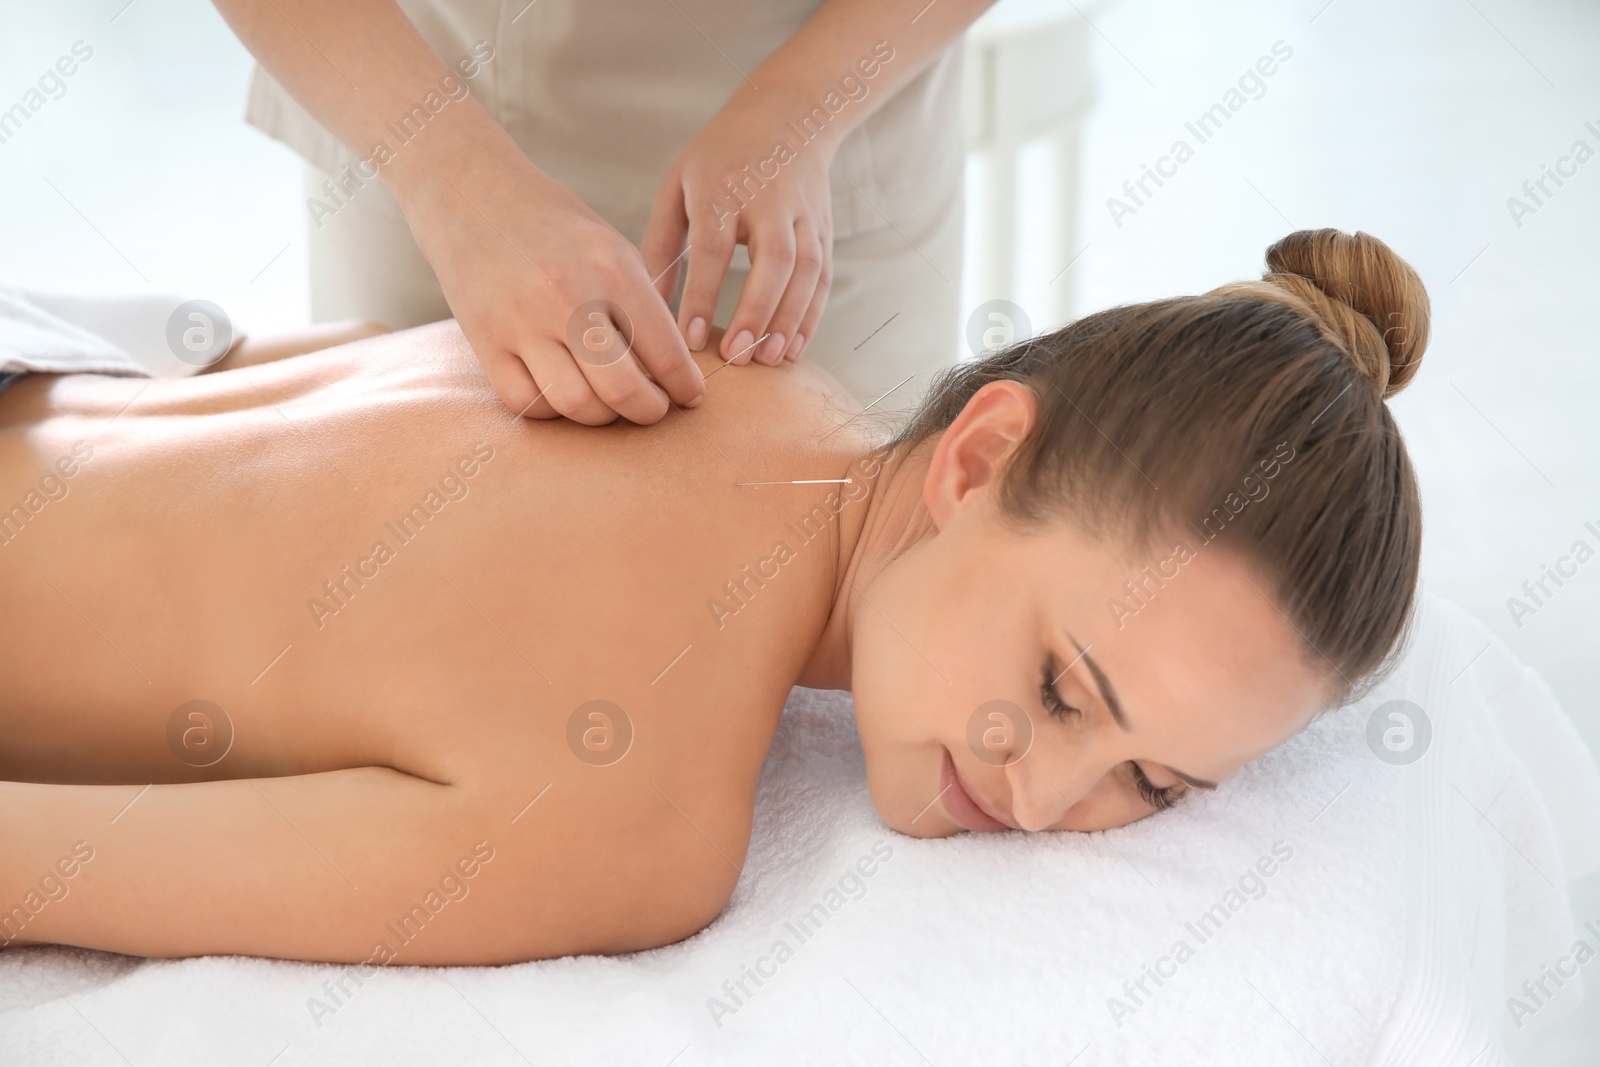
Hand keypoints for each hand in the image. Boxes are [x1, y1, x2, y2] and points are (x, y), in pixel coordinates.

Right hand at [403, 141, 706, 424]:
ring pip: (575, 404)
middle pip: (622, 389)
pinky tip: (566, 393)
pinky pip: (527, 403)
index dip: (685, 386)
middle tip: (655, 408)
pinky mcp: (485, 341)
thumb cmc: (555, 226)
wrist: (472, 195)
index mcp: (611, 268)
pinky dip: (553, 411)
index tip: (689, 396)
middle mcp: (568, 296)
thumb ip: (642, 305)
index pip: (665, 352)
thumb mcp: (611, 248)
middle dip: (649, 410)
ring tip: (612, 403)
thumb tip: (674, 369)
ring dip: (603, 417)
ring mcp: (521, 321)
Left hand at [642, 86, 835, 368]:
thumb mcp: (678, 185)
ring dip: (790, 320)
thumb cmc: (720, 157)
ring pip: (806, 273)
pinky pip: (822, 277)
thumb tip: (647, 301)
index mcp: (722, 188)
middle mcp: (769, 200)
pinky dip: (811, 315)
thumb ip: (660, 242)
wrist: (788, 115)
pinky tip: (793, 347)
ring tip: (768, 360)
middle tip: (736, 357)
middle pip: (772, 262)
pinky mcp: (824, 229)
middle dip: (756, 313)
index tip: (689, 337)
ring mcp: (803, 214)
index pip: (713, 247)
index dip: (702, 294)